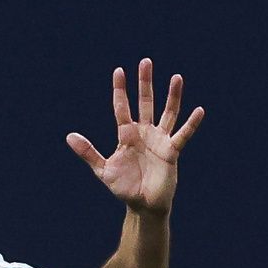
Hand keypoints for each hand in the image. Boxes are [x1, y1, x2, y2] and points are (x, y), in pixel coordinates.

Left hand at [65, 58, 202, 217]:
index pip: (122, 108)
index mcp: (127, 135)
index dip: (120, 90)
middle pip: (145, 103)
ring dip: (172, 96)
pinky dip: (191, 123)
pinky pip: (183, 135)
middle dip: (145, 83)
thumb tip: (69, 136)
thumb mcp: (103, 170)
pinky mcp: (171, 151)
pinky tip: (199, 110)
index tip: (119, 71)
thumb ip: (88, 152)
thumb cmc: (124, 187)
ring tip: (176, 77)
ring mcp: (159, 140)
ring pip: (167, 113)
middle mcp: (144, 133)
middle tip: (145, 62)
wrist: (143, 205)